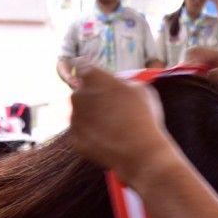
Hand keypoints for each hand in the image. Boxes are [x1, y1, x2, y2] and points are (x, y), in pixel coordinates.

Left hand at [69, 62, 180, 182]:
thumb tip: (117, 86)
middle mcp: (77, 95)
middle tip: (114, 109)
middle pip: (82, 92)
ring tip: (115, 128)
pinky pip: (83, 134)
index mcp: (92, 77)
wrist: (141, 152)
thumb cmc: (143, 117)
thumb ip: (122, 82)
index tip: (95, 77)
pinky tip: (111, 140)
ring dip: (93, 118)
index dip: (89, 70)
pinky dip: (93, 136)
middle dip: (94, 98)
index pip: (81, 64)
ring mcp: (74, 119)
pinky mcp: (75, 140)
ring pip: (82, 114)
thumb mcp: (140, 89)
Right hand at [185, 48, 217, 130]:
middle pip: (195, 66)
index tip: (181, 73)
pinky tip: (193, 104)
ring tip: (184, 96)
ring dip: (190, 86)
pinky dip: (197, 96)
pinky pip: (203, 93)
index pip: (199, 52)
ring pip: (197, 80)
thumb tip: (205, 72)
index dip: (188, 60)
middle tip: (179, 86)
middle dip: (186, 73)